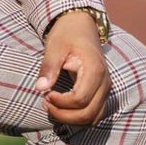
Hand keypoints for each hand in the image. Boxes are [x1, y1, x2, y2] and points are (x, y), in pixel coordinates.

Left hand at [35, 10, 110, 125]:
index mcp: (95, 70)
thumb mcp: (55, 46)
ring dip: (71, 119)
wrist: (81, 25)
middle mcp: (104, 83)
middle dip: (65, 116)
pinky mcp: (101, 92)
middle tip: (45, 104)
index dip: (61, 103)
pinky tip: (61, 107)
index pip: (80, 99)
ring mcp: (105, 89)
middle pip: (89, 114)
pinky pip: (93, 113)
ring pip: (93, 118)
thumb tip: (40, 88)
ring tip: (51, 106)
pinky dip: (78, 116)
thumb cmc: (67, 34)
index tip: (45, 94)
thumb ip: (49, 67)